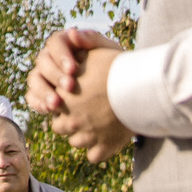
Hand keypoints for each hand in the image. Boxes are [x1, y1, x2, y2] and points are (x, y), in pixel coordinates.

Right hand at [26, 27, 118, 113]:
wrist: (119, 92)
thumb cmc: (115, 68)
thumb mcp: (110, 53)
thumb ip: (93, 40)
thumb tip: (72, 33)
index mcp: (66, 44)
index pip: (55, 43)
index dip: (61, 55)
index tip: (73, 69)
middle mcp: (52, 58)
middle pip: (43, 61)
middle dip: (55, 75)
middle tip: (69, 87)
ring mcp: (45, 76)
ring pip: (35, 79)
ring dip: (43, 91)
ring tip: (56, 104)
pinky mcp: (43, 93)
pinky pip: (33, 97)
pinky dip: (38, 102)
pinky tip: (49, 110)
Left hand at [50, 46, 135, 163]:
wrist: (140, 88)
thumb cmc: (118, 67)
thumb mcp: (98, 49)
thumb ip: (82, 43)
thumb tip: (71, 35)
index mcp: (64, 96)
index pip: (50, 104)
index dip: (62, 101)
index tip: (73, 97)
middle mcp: (71, 118)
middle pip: (59, 126)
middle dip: (69, 120)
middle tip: (84, 112)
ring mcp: (87, 135)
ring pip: (75, 142)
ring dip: (82, 136)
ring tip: (96, 125)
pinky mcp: (104, 148)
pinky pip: (93, 156)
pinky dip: (98, 150)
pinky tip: (106, 140)